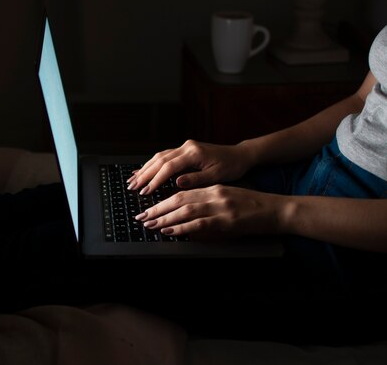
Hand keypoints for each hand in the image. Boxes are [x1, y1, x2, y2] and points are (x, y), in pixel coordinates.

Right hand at [127, 140, 253, 193]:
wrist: (240, 155)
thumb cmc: (231, 167)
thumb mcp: (217, 176)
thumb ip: (196, 179)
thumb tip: (177, 183)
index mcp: (194, 153)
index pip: (169, 167)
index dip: (155, 179)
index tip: (145, 191)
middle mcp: (187, 147)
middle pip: (159, 160)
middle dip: (144, 174)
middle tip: (132, 187)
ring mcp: (185, 146)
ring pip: (159, 156)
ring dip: (145, 168)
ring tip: (133, 180)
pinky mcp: (184, 149)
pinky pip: (164, 156)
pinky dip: (152, 164)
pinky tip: (143, 170)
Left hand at [135, 185, 286, 238]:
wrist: (279, 210)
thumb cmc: (254, 206)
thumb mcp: (228, 198)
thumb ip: (208, 203)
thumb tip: (186, 215)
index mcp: (214, 188)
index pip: (182, 191)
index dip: (163, 199)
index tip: (149, 206)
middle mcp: (214, 194)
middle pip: (179, 199)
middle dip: (157, 208)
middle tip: (141, 216)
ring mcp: (220, 207)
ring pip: (185, 210)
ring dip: (164, 218)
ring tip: (149, 224)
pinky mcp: (227, 221)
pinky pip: (198, 224)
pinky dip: (181, 227)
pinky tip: (169, 231)